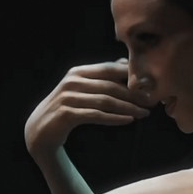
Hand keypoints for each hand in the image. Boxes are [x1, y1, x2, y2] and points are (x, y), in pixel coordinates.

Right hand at [23, 58, 154, 159]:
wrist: (41, 130)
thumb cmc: (67, 109)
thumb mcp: (81, 89)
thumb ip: (100, 77)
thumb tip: (124, 63)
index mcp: (78, 72)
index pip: (110, 69)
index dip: (131, 76)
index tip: (150, 84)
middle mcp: (72, 82)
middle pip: (110, 85)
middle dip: (134, 94)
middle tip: (151, 101)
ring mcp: (68, 97)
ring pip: (106, 101)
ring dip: (128, 107)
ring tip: (144, 113)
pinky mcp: (67, 114)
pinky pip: (96, 115)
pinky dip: (114, 118)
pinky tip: (128, 120)